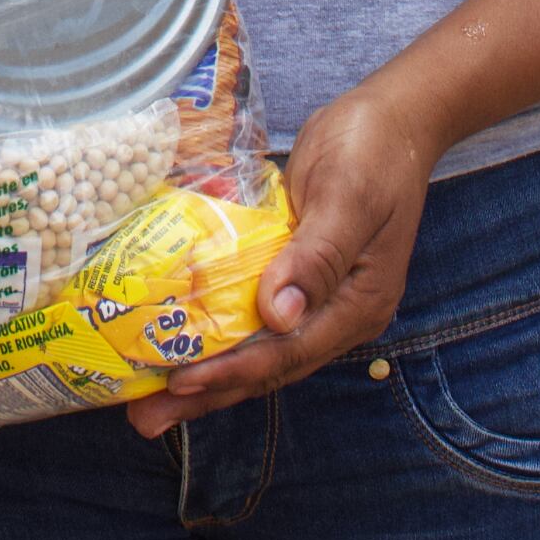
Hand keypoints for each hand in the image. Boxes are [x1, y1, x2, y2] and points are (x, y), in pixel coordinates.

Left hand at [124, 80, 441, 435]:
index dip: (232, 371)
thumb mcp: (347, 197)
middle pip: (268, 365)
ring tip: (151, 399)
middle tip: (145, 420)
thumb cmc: (372, 151)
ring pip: (258, 347)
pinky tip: (181, 341)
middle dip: (208, 393)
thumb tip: (280, 315)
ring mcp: (320, 297)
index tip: (181, 382)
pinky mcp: (299, 274)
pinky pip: (254, 316)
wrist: (393, 119)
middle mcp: (339, 312)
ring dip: (208, 372)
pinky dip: (218, 333)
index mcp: (358, 303)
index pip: (287, 353)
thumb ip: (316, 257)